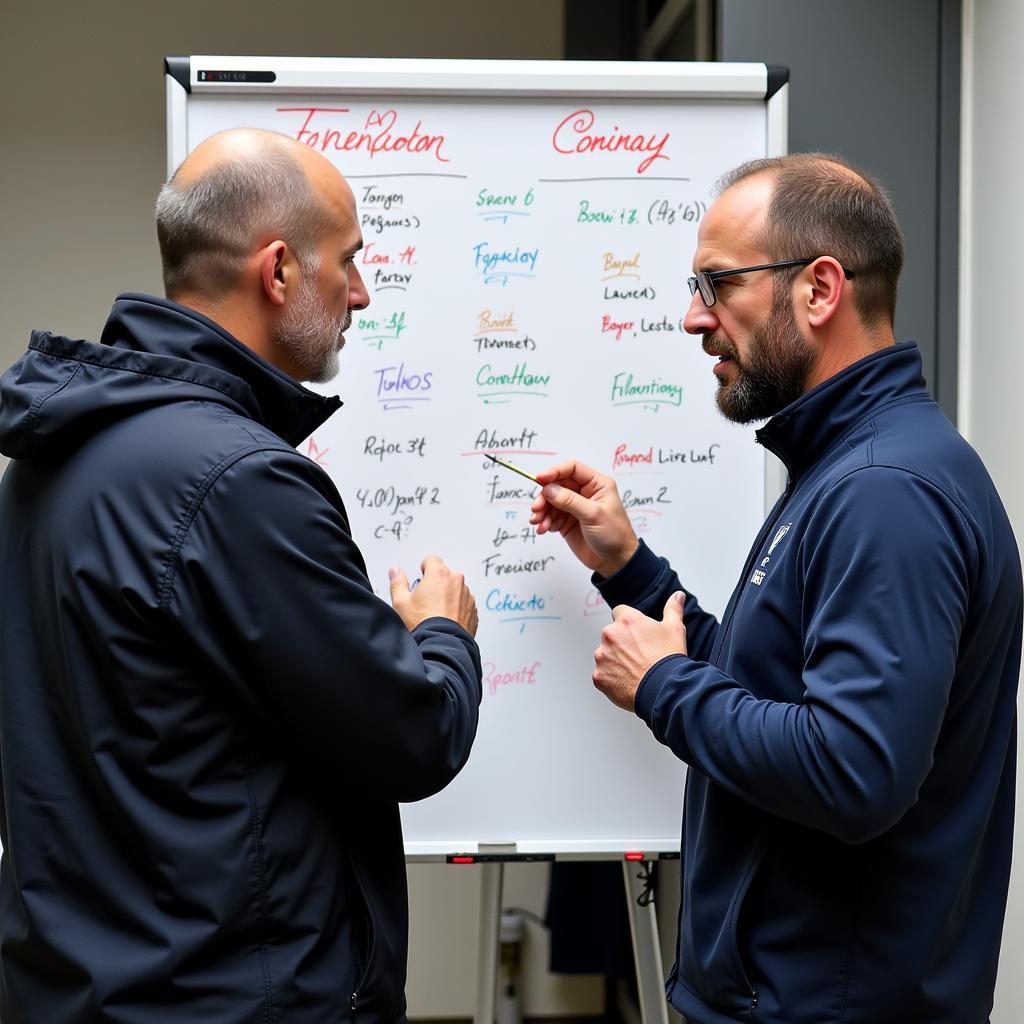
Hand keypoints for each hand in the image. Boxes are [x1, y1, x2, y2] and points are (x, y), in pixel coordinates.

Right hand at [389, 555, 477, 635]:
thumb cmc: (423, 625)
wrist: (442, 645)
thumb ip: (398, 582)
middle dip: (436, 584)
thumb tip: (395, 571)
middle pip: (444, 575)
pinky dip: (457, 608)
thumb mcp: (401, 603)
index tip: (421, 578)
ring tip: (436, 613)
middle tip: (425, 600)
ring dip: (448, 596)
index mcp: (439, 574)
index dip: (424, 569)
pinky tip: (446, 620)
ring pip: (455, 589)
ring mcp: (467, 596)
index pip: (432, 560)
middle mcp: (456, 581)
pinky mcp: (473, 610)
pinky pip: (464, 603)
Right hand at [528, 459, 638, 576]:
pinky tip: (543, 529)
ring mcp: (574, 507)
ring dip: (542, 511)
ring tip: (538, 523)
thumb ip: (570, 500)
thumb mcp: (593, 515)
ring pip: (551, 501)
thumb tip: (549, 489)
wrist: (615, 562)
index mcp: (597, 484)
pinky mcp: (567, 521)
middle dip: (544, 496)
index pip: (572, 469)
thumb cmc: (614, 535)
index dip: (554, 472)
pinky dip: (544, 521)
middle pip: (557, 485)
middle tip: (536, 509)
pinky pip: (550, 516)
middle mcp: (584, 493)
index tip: (539, 479)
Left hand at [593, 593, 686, 710]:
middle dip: (621, 643)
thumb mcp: (675, 629)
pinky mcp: (598, 676)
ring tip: (634, 669)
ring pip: (605, 654)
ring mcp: (602, 656)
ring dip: (615, 660)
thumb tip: (677, 596)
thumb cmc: (668, 659)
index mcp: (626, 620)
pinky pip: (602, 674)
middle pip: (611, 635)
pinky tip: (628, 681)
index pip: (620, 613)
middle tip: (639, 655)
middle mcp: (610, 635)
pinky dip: (611, 678)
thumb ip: (673, 609)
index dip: (630, 624)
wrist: (663, 689)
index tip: (637, 634)